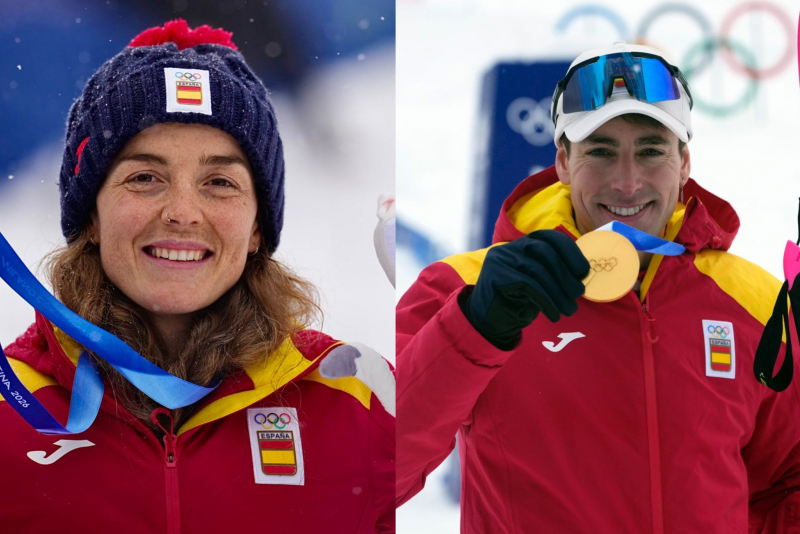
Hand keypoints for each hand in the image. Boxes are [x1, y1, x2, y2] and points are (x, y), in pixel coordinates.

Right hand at [463, 230, 589, 348]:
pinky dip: (546, 301)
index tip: (583, 271)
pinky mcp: (496, 275)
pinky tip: (553, 315)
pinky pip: (528, 285)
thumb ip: (556, 272)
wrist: (491, 321)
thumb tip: (583, 274)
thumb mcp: (541, 282)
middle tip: (578, 295)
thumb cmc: (520, 301)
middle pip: (545, 252)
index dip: (570, 251)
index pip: (550, 237)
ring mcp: (501, 259)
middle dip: (565, 274)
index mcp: (524, 244)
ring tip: (569, 310)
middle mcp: (511, 247)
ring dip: (558, 292)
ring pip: (537, 270)